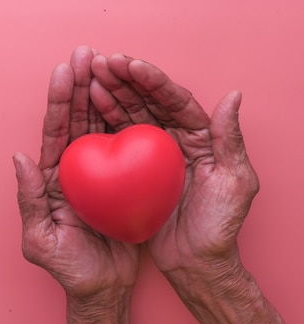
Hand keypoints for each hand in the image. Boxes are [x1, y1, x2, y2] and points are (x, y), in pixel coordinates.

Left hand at [13, 47, 138, 323]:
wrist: (103, 289)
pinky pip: (125, 141)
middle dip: (80, 83)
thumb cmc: (70, 268)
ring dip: (102, 91)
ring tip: (108, 61)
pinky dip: (127, 117)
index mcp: (52, 175)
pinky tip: (132, 95)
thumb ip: (28, 199)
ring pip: (100, 122)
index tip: (65, 69)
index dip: (59, 99)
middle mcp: (76, 166)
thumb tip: (18, 157)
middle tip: (87, 52)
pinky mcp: (123, 176)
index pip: (55, 130)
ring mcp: (101, 168)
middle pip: (77, 117)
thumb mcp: (40, 240)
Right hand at [90, 53, 259, 286]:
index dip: (153, 80)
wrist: (196, 263)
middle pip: (148, 100)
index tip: (131, 64)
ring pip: (130, 112)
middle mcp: (175, 137)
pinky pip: (117, 135)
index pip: (175, 99)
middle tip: (101, 61)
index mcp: (200, 135)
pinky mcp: (133, 166)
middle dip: (125, 78)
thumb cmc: (219, 226)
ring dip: (111, 91)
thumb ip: (231, 139)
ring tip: (90, 73)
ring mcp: (152, 150)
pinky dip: (103, 117)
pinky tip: (88, 102)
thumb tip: (233, 95)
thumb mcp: (235, 183)